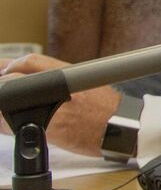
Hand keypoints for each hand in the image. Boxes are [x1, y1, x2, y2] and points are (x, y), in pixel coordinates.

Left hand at [0, 54, 120, 155]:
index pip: (28, 61)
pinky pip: (14, 125)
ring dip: (4, 106)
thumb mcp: (85, 81)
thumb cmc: (105, 107)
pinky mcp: (50, 128)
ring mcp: (53, 108)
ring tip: (8, 111)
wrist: (121, 127)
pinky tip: (10, 126)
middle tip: (3, 89)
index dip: (10, 65)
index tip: (4, 71)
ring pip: (10, 102)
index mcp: (66, 73)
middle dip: (4, 84)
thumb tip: (33, 74)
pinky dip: (6, 125)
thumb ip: (59, 78)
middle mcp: (58, 87)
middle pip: (14, 80)